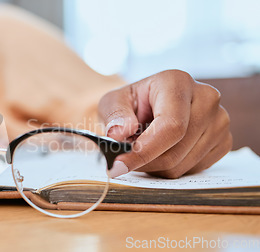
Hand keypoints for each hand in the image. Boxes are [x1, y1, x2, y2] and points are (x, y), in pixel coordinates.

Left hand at [98, 70, 231, 178]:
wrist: (152, 105)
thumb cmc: (132, 103)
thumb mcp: (113, 102)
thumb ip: (114, 116)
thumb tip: (119, 134)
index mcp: (178, 82)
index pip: (170, 125)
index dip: (144, 151)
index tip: (119, 165)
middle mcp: (206, 98)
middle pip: (176, 150)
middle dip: (145, 162)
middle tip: (123, 160)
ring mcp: (220, 120)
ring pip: (182, 164)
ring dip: (155, 167)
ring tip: (143, 150)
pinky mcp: (224, 140)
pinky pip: (193, 170)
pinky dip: (171, 169)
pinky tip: (162, 152)